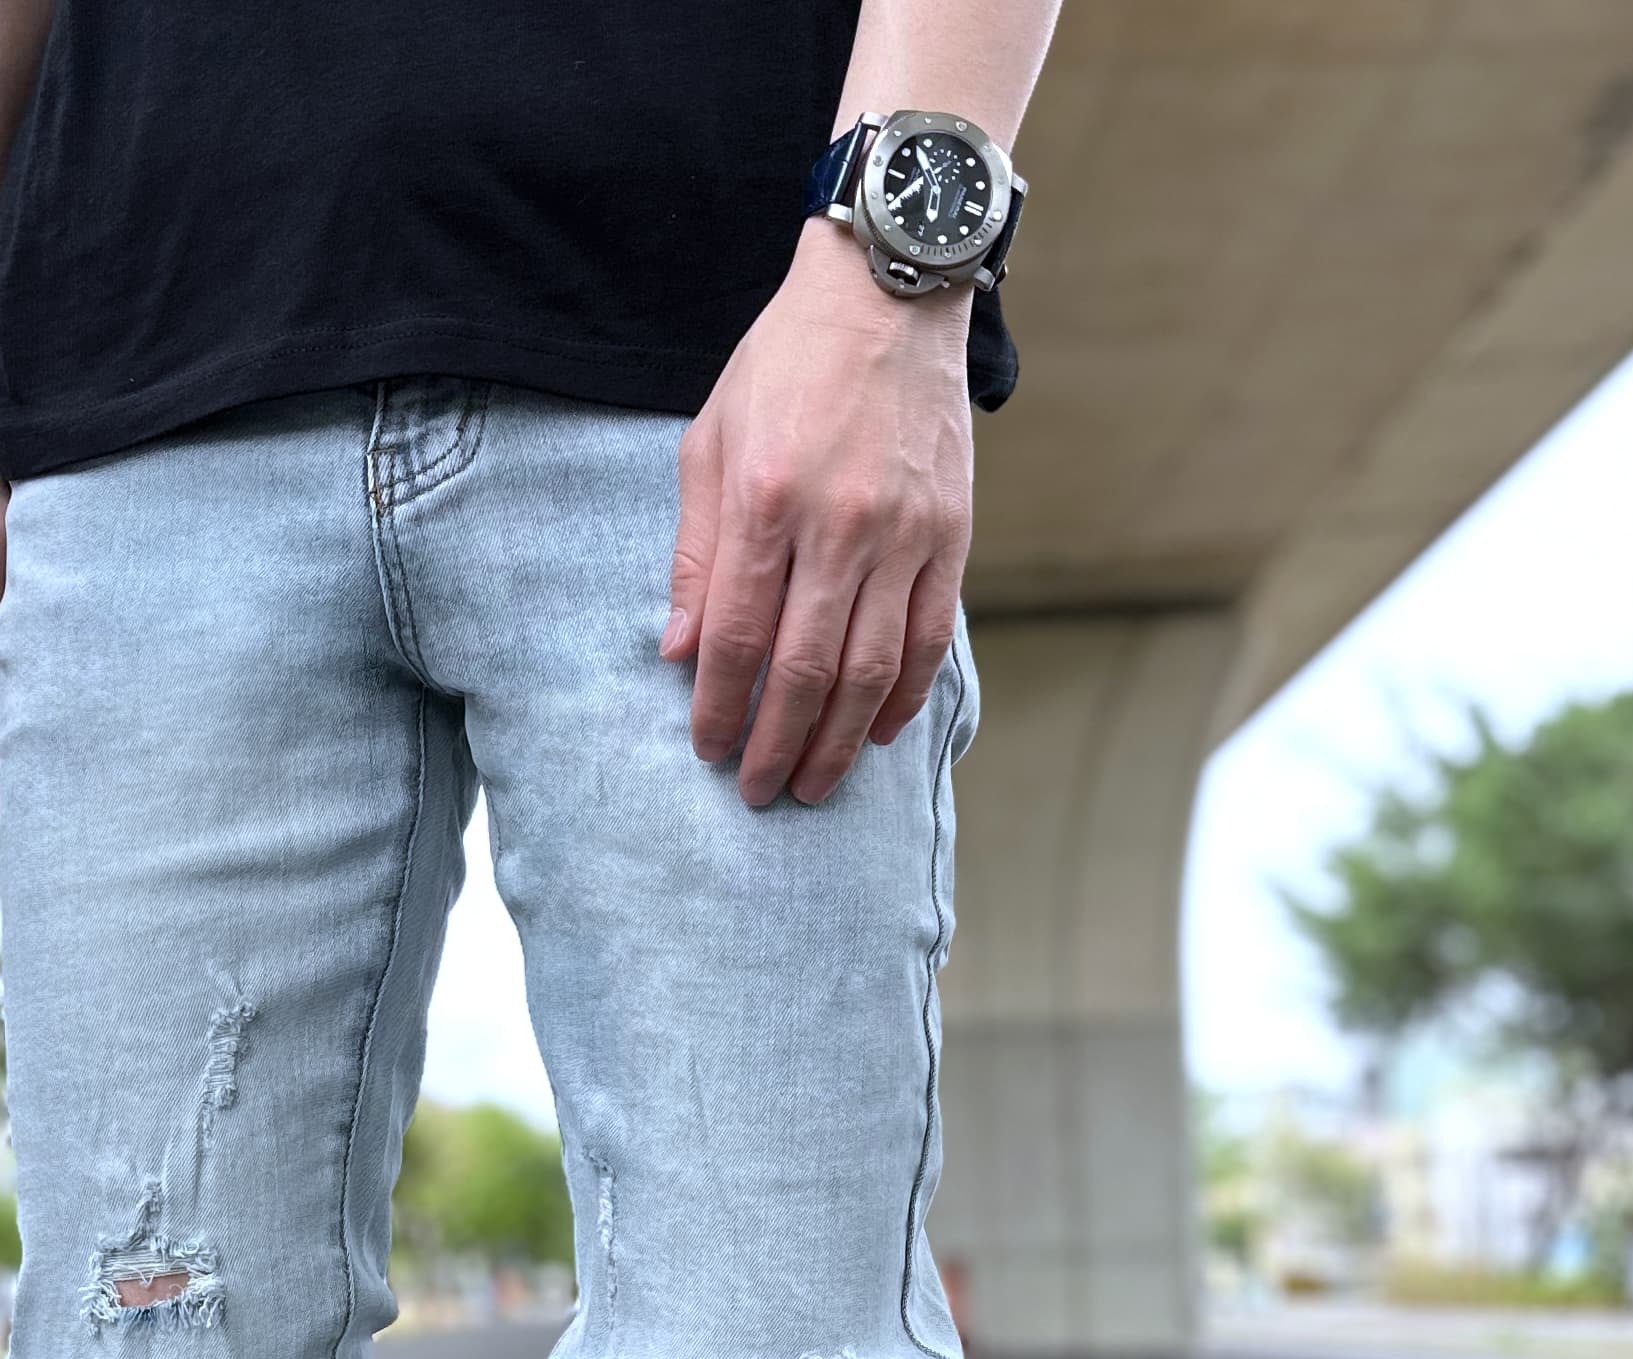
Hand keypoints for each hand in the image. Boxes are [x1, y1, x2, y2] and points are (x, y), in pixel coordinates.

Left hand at [665, 225, 973, 808]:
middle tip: (756, 791)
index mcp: (767, 499)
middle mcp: (840, 524)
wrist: (889, 293)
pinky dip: (902, 699)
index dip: (719, 707)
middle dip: (775, 746)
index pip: (738, 638)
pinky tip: (873, 734)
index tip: (706, 748)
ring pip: (869, 672)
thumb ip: (697, 555)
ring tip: (811, 784)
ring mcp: (904, 534)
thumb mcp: (711, 442)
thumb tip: (680, 654)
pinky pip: (928, 640)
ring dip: (835, 742)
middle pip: (803, 672)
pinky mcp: (951, 535)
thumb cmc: (785, 365)